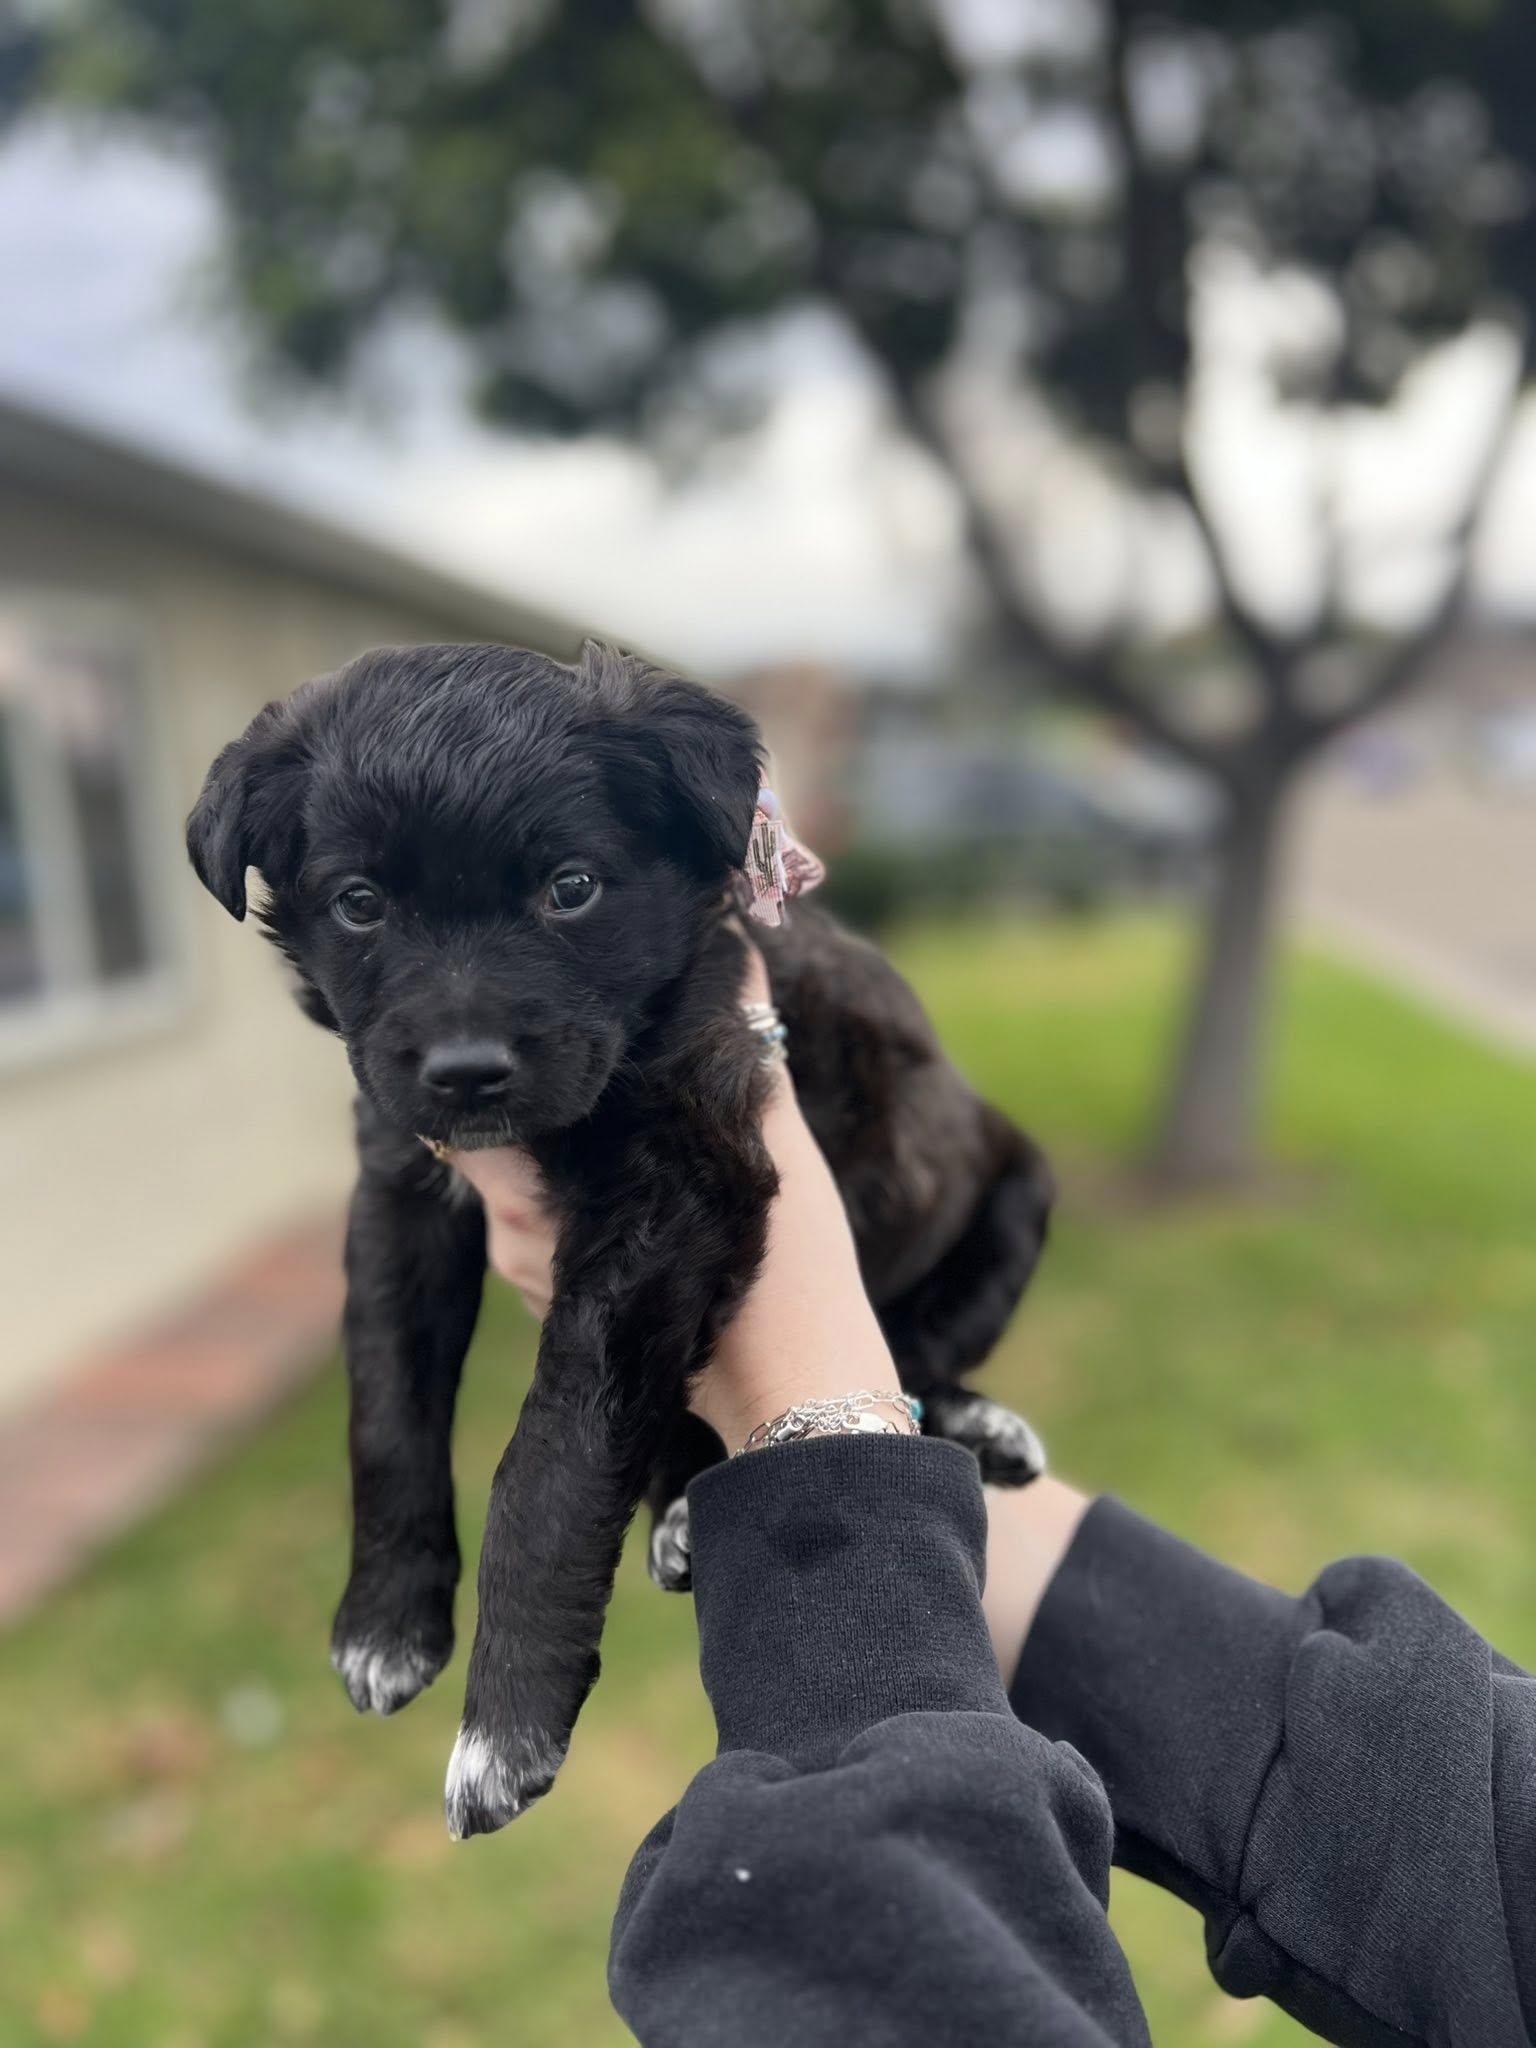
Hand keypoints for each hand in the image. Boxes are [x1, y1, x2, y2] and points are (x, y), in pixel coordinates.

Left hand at [447, 948, 900, 1451]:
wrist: (794, 1391)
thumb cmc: (779, 1267)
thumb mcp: (764, 1139)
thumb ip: (737, 1042)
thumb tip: (734, 943)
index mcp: (538, 1197)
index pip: (478, 1121)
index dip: (506, 1082)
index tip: (542, 1044)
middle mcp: (518, 1244)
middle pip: (500, 1155)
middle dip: (544, 1119)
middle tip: (603, 1083)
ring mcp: (534, 1288)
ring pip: (523, 1203)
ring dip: (564, 1170)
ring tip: (629, 1136)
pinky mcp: (559, 1318)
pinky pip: (547, 1247)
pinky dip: (579, 1217)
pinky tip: (636, 1200)